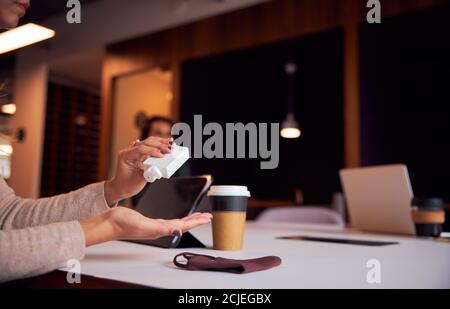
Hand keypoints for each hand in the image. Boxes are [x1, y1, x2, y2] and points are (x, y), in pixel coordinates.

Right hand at [80, 207, 211, 246]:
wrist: (109, 223)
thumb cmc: (123, 224)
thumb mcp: (144, 224)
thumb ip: (161, 228)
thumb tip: (177, 230)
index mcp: (160, 229)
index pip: (183, 225)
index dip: (196, 221)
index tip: (207, 217)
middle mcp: (159, 228)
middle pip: (183, 224)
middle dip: (196, 220)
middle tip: (207, 216)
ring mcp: (154, 226)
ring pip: (176, 223)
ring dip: (188, 220)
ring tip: (197, 217)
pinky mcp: (149, 222)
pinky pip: (167, 220)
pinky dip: (176, 218)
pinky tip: (176, 219)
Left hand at [104, 136, 172, 204]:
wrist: (121, 188)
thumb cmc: (126, 185)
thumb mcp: (138, 180)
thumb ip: (149, 172)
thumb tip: (159, 166)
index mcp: (125, 155)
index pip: (140, 148)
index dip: (152, 151)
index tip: (162, 156)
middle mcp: (130, 151)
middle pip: (146, 142)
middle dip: (159, 145)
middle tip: (169, 150)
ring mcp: (136, 151)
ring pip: (149, 141)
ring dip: (161, 142)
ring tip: (170, 144)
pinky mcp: (142, 154)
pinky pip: (151, 146)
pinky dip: (159, 145)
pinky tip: (166, 143)